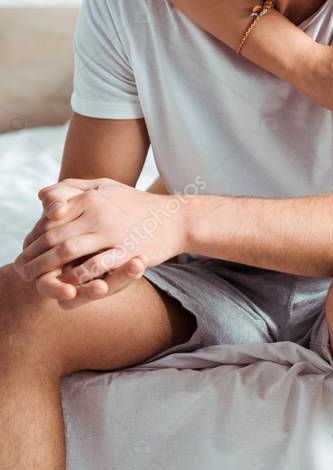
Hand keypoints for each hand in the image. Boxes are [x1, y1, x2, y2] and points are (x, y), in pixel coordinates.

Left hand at [14, 178, 185, 306]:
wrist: (176, 218)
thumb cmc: (137, 204)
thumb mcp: (106, 187)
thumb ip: (74, 188)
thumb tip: (42, 195)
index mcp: (90, 197)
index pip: (51, 217)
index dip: (34, 235)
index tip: (26, 249)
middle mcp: (98, 212)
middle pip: (53, 235)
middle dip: (32, 255)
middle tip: (20, 269)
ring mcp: (113, 232)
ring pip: (67, 251)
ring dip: (46, 268)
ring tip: (34, 279)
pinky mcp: (127, 251)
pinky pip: (95, 266)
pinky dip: (77, 276)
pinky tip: (68, 282)